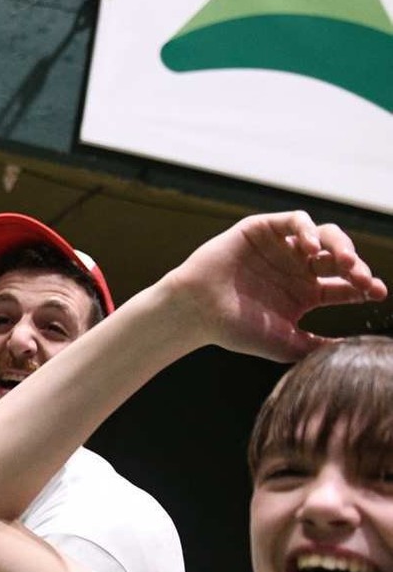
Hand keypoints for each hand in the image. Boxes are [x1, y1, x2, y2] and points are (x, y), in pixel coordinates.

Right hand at [162, 211, 385, 361]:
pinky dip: (307, 229)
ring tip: (343, 262)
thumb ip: (320, 346)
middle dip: (356, 267)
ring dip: (339, 245)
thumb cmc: (236, 330)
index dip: (364, 286)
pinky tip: (310, 248)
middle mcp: (296, 269)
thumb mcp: (288, 344)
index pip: (345, 286)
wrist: (197, 313)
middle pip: (339, 259)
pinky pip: (294, 220)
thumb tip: (354, 351)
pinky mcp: (261, 230)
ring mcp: (280, 248)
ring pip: (323, 235)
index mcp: (304, 294)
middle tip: (362, 279)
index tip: (376, 293)